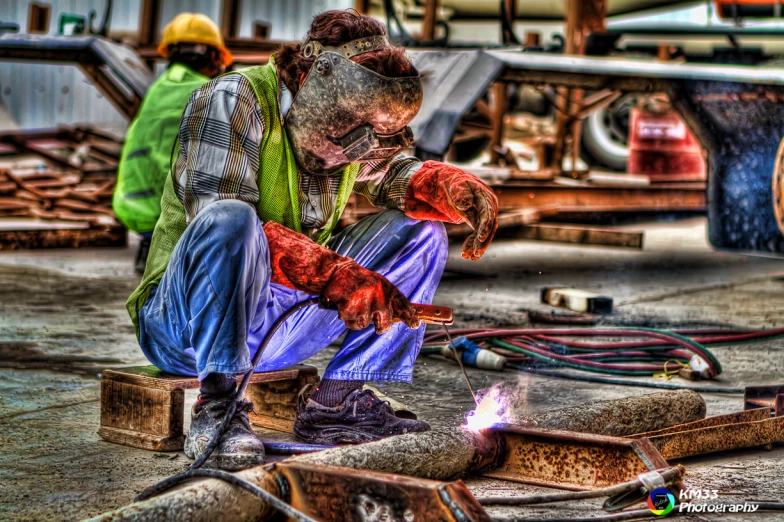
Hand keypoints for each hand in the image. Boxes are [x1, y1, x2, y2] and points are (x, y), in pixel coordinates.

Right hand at [263, 221, 419, 333]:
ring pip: (365, 324)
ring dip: (358, 320)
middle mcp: (377, 293)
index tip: (415, 325)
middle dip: (381, 327)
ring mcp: (363, 300)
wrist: (334, 272)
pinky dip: (346, 318)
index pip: (401, 303)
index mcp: (385, 286)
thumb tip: (398, 318)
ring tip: (353, 306)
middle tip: (379, 327)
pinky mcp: (349, 305)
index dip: (409, 315)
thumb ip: (386, 298)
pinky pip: (351, 322)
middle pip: (385, 322)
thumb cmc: (356, 280)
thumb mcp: (375, 283)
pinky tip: (344, 307)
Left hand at [405, 161, 498, 260]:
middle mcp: (488, 206)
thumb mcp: (455, 185)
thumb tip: (466, 204)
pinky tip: (465, 253)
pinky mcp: (477, 221)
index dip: (485, 226)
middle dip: (483, 241)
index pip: (488, 213)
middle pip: (489, 226)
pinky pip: (477, 234)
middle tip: (475, 253)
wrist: (449, 183)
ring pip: (485, 233)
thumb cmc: (452, 182)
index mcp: (485, 196)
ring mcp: (484, 214)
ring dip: (478, 245)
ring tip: (469, 257)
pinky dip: (472, 243)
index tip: (480, 237)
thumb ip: (460, 193)